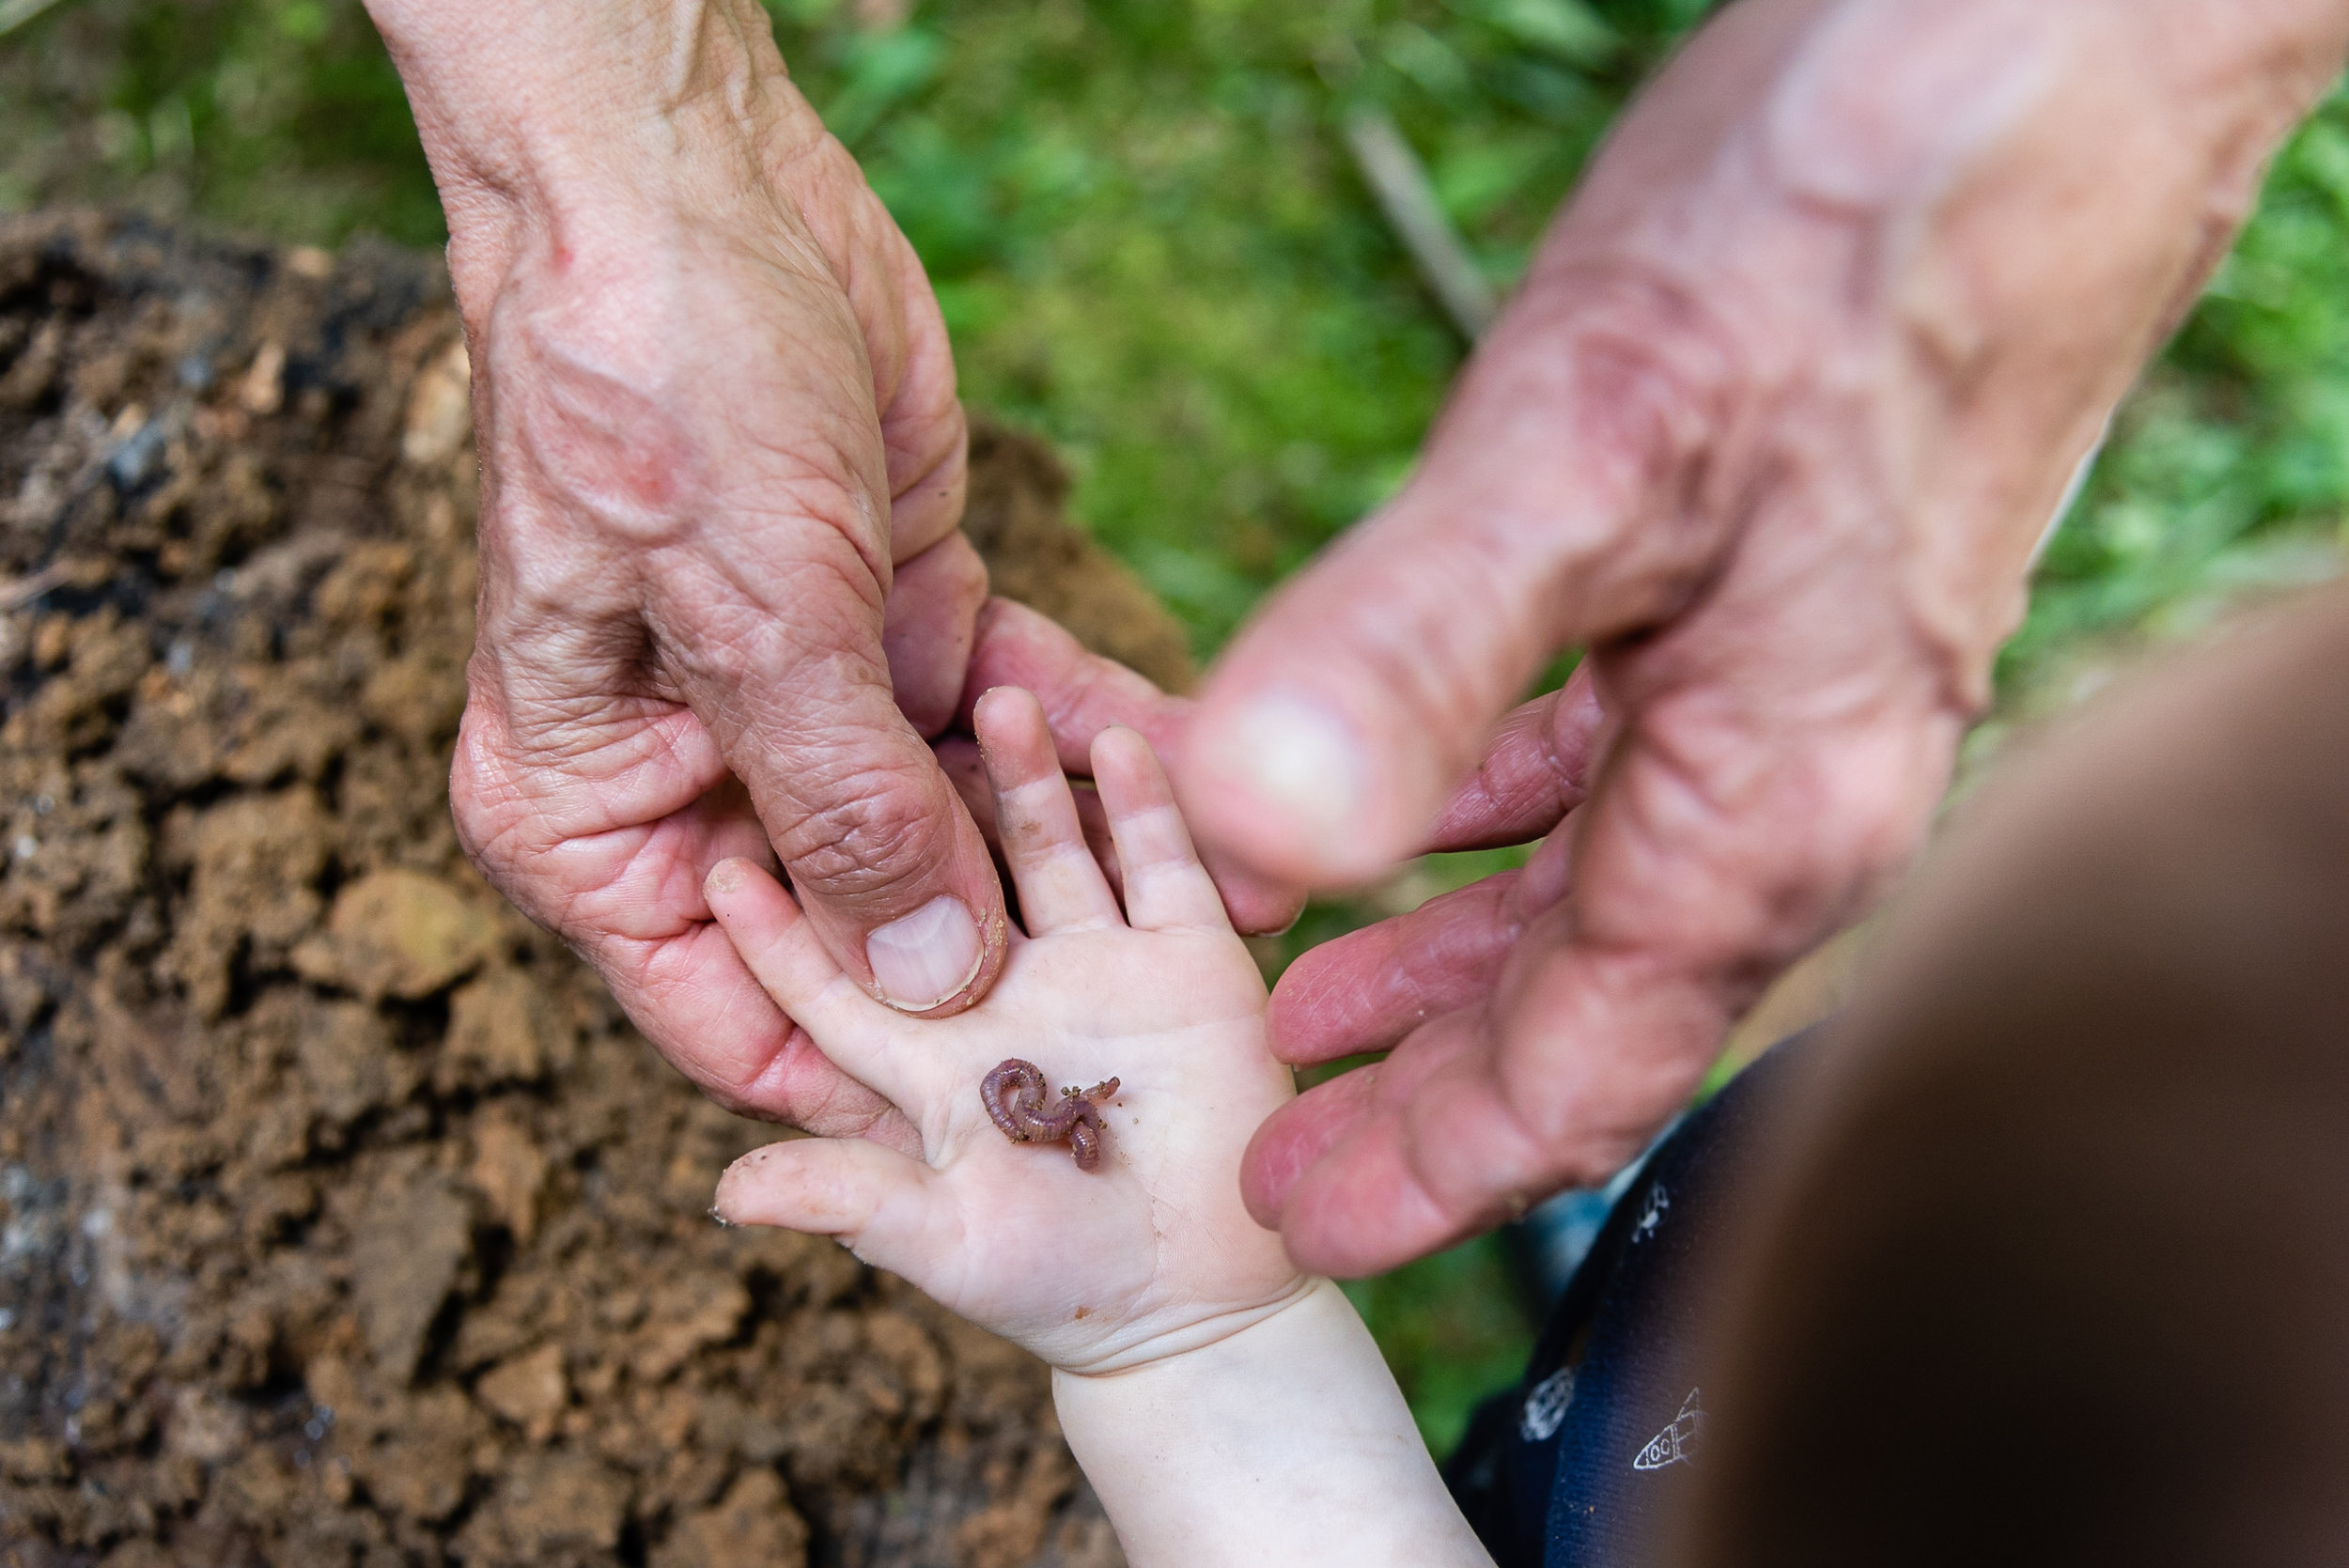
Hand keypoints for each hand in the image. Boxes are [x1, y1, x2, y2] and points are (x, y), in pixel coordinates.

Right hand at [368, 2, 1299, 1144]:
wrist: (694, 183)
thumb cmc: (654, 388)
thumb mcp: (749, 614)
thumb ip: (844, 808)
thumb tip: (936, 983)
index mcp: (601, 820)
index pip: (739, 1016)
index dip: (872, 1079)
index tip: (1019, 1119)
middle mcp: (710, 780)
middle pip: (871, 935)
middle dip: (1011, 963)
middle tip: (1165, 1022)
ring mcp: (817, 702)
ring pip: (965, 822)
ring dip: (1080, 854)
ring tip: (1224, 898)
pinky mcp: (908, 619)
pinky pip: (1017, 709)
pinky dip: (1098, 735)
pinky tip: (1206, 770)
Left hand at [709, 688, 1301, 1371]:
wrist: (1204, 1299)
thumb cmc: (1061, 1281)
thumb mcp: (945, 1241)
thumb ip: (850, 1201)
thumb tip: (723, 1192)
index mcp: (929, 1052)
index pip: (836, 973)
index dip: (781, 925)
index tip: (721, 862)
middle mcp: (1004, 987)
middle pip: (945, 870)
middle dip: (913, 800)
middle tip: (870, 717)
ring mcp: (1096, 964)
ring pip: (1048, 844)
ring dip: (1026, 774)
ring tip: (1002, 700)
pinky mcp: (1187, 959)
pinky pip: (1161, 865)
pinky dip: (1144, 803)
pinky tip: (1119, 738)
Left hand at [1177, 0, 2348, 1273]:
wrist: (2030, 65)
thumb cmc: (1826, 244)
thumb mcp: (1586, 457)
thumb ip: (1416, 655)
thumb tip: (1257, 837)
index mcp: (1758, 817)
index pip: (1567, 1083)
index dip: (1416, 1173)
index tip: (1280, 1214)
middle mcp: (1793, 790)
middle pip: (1580, 1018)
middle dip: (1419, 1095)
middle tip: (1275, 1138)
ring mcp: (1792, 696)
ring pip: (1594, 899)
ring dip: (1450, 961)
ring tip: (1312, 998)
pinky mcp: (1771, 598)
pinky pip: (1616, 772)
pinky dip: (1498, 821)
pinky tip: (1428, 809)